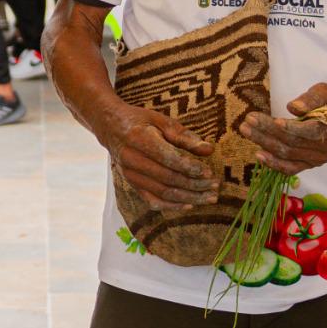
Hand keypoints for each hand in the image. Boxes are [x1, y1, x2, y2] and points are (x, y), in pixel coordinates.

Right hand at [97, 104, 217, 209]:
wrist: (111, 128)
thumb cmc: (141, 122)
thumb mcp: (162, 121)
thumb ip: (185, 137)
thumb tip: (209, 150)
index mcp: (139, 139)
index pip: (169, 159)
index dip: (190, 168)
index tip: (209, 172)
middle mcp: (132, 160)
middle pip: (168, 179)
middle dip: (195, 185)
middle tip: (215, 186)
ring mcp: (130, 175)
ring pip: (163, 193)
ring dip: (189, 197)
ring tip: (209, 197)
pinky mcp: (131, 184)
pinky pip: (153, 201)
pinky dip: (172, 206)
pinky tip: (189, 205)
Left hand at [242, 83, 326, 173]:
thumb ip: (313, 99)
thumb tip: (294, 107)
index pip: (309, 131)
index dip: (291, 128)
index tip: (274, 120)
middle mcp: (325, 148)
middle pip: (293, 142)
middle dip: (268, 131)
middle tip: (248, 120)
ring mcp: (317, 159)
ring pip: (288, 154)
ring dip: (265, 143)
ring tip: (246, 130)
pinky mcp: (310, 165)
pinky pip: (291, 168)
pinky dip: (274, 164)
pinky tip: (258, 155)